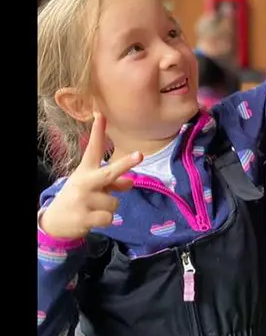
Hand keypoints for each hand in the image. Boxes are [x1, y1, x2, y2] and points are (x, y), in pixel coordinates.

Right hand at [40, 113, 141, 239]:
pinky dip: (106, 220)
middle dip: (126, 163)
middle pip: (109, 172)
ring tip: (94, 208)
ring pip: (115, 202)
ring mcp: (83, 199)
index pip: (93, 148)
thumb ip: (113, 183)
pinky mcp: (84, 217)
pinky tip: (92, 219)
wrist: (55, 221)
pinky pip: (109, 218)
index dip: (98, 131)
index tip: (100, 114)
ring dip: (109, 208)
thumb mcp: (94, 187)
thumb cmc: (80, 198)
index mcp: (85, 170)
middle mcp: (84, 181)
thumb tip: (131, 182)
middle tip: (140, 154)